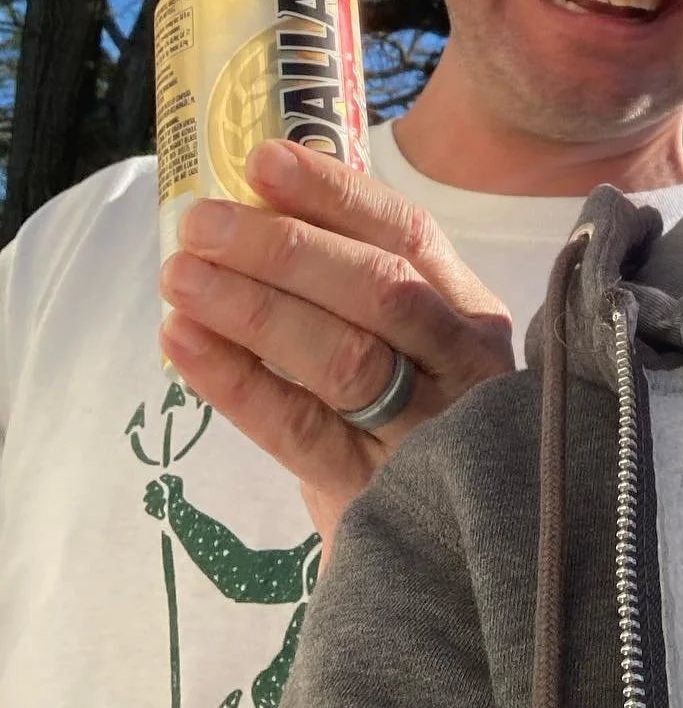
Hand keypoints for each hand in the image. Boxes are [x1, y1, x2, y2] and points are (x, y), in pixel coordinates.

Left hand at [159, 137, 512, 553]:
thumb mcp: (420, 359)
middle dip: (283, 247)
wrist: (462, 558)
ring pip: (342, 357)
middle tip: (202, 220)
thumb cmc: (420, 438)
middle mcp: (461, 364)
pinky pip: (299, 430)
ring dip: (253, 307)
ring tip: (179, 276)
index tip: (264, 158)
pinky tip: (182, 342)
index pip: (408, 234)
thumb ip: (364, 297)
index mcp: (470, 315)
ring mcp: (427, 432)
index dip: (335, 192)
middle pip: (377, 290)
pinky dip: (236, 381)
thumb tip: (263, 211)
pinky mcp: (378, 497)